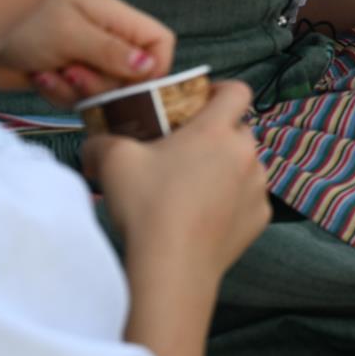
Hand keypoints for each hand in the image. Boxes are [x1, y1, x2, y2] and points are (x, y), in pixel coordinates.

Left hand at [0, 0, 175, 106]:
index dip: (155, 66)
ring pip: (106, 92)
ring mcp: (87, 61)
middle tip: (75, 73)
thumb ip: (111, 51)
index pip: (160, 42)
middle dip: (104, 82)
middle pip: (134, 75)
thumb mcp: (70, 35)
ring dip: (78, 90)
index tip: (134, 82)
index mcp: (115, 18)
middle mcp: (106, 39)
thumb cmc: (23, 24)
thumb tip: (149, 66)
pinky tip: (38, 77)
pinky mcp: (66, 81)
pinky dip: (59, 94)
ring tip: (52, 73)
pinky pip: (80, 101)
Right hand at [86, 82, 271, 277]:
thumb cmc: (147, 206)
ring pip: (247, 165)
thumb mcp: (113, 162)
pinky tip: (205, 214)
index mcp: (216, 131)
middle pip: (240, 130)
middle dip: (217, 133)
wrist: (172, 265)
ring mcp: (257, 187)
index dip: (220, 90)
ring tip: (193, 185)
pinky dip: (232, 200)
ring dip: (227, 168)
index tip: (200, 101)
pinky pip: (249, 198)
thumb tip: (94, 144)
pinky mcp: (259, 218)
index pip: (237, 91)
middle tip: (185, 148)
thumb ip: (103, 142)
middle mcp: (247, 154)